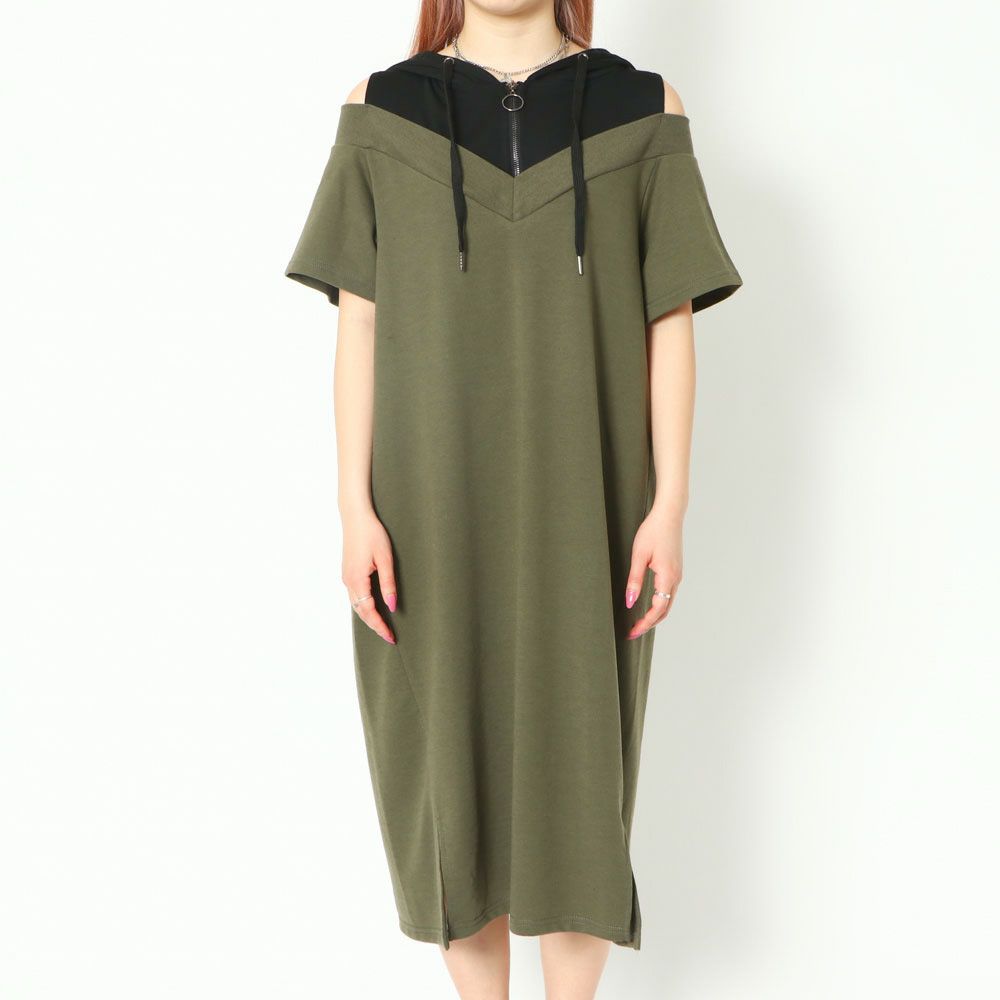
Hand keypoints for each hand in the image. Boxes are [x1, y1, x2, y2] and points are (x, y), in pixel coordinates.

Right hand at [341, 506, 396, 643]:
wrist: (355, 517)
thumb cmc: (372, 534)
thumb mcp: (385, 559)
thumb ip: (388, 584)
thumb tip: (391, 606)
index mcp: (357, 580)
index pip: (368, 611)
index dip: (379, 626)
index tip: (390, 637)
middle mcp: (348, 582)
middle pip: (360, 612)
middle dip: (374, 625)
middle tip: (389, 636)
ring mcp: (346, 577)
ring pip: (356, 605)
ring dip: (368, 617)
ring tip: (382, 626)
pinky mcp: (348, 572)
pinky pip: (355, 596)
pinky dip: (363, 606)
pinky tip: (372, 608)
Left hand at [624, 507, 683, 638]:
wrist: (669, 515)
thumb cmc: (653, 531)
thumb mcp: (639, 556)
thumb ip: (635, 580)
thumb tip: (631, 602)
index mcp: (668, 576)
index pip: (658, 609)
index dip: (645, 623)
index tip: (633, 632)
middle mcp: (676, 578)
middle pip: (665, 610)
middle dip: (649, 623)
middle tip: (633, 632)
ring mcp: (677, 574)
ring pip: (668, 602)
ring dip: (655, 615)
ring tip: (639, 621)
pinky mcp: (675, 570)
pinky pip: (669, 593)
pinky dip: (660, 604)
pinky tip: (648, 605)